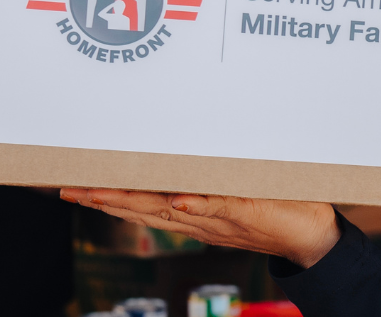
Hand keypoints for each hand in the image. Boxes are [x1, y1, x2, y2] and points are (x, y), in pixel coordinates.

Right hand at [61, 189, 340, 267]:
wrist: (313, 238)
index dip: (108, 197)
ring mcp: (220, 217)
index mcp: (193, 212)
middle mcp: (199, 218)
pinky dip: (199, 205)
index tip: (75, 186)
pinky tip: (177, 201)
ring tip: (97, 192)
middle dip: (103, 198)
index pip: (143, 204)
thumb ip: (213, 174)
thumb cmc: (276, 207)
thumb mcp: (238, 187)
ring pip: (170, 209)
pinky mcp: (248, 211)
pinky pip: (220, 207)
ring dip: (134, 201)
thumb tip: (189, 143)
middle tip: (67, 188)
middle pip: (143, 208)